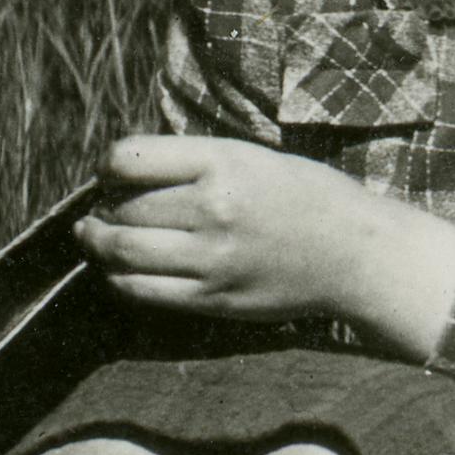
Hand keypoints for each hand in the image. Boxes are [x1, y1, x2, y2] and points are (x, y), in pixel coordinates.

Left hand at [78, 133, 454, 362]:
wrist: (355, 254)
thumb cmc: (307, 196)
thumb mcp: (255, 157)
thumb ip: (195, 162)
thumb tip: (124, 172)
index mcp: (225, 162)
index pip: (129, 159)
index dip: (108, 165)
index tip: (112, 172)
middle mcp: (214, 208)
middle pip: (122, 207)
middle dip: (106, 206)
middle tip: (109, 206)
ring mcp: (211, 258)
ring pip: (120, 250)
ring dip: (99, 242)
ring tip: (98, 235)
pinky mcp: (210, 298)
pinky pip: (139, 289)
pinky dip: (118, 277)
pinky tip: (122, 268)